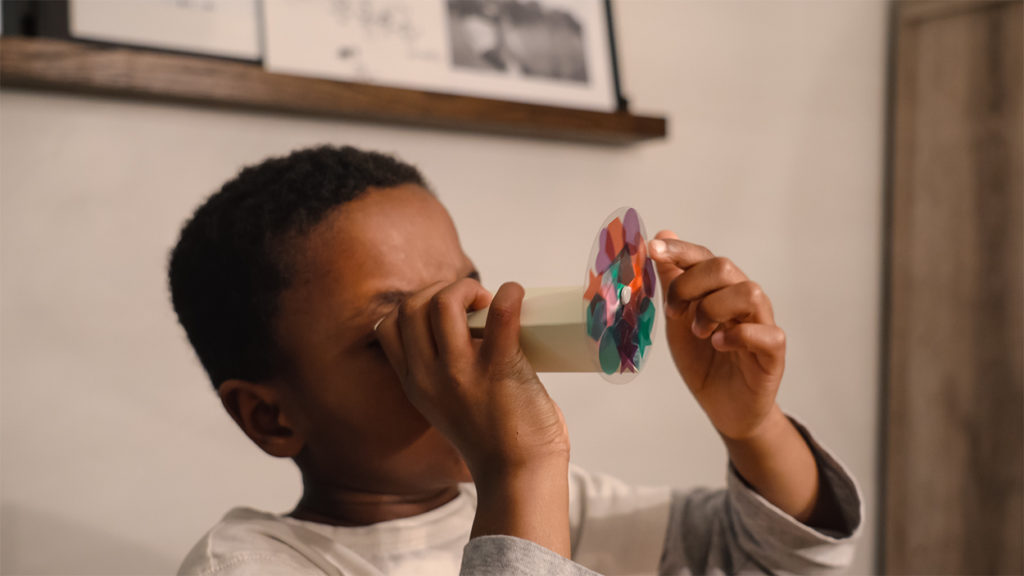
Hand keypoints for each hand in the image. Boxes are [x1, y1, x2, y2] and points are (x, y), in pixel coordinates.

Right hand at [374, 279, 569, 478]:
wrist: (520, 477)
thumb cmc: (496, 440)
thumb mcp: (448, 406)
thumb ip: (448, 373)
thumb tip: (478, 326)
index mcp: (415, 384)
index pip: (388, 326)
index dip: (415, 304)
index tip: (447, 312)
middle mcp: (429, 377)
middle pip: (410, 306)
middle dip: (441, 289)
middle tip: (474, 305)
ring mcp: (461, 374)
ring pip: (443, 303)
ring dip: (468, 288)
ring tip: (491, 302)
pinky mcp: (498, 371)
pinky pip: (500, 314)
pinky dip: (509, 295)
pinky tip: (515, 295)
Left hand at [649, 231, 785, 440]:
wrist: (723, 408)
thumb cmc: (703, 361)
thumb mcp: (678, 320)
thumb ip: (672, 282)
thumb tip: (662, 234)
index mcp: (719, 289)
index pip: (703, 256)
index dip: (678, 250)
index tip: (652, 249)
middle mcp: (743, 299)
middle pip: (724, 267)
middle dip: (690, 286)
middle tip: (675, 313)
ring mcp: (761, 323)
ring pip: (749, 292)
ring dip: (714, 309)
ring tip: (699, 333)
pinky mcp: (773, 353)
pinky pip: (766, 332)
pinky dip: (738, 335)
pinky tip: (719, 345)